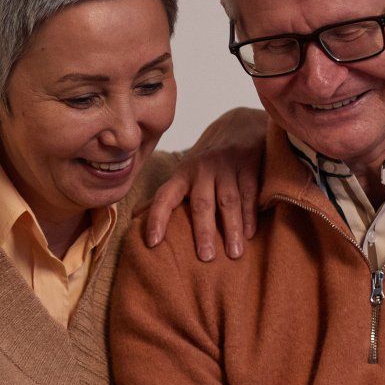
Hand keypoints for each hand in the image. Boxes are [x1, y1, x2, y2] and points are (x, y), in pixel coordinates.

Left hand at [145, 107, 267, 260]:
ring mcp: (226, 167)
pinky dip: (249, 214)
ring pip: (228, 200)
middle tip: (205, 257)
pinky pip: (249, 193)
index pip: (164, 197)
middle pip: (201, 203)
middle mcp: (202, 170)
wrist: (238, 126)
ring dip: (231, 228)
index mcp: (181, 175)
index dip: (156, 219)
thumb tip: (134, 219)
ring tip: (233, 254)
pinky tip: (249, 234)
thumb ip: (164, 198)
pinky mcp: (248, 165)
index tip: (153, 243)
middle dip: (203, 231)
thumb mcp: (184, 176)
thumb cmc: (206, 164)